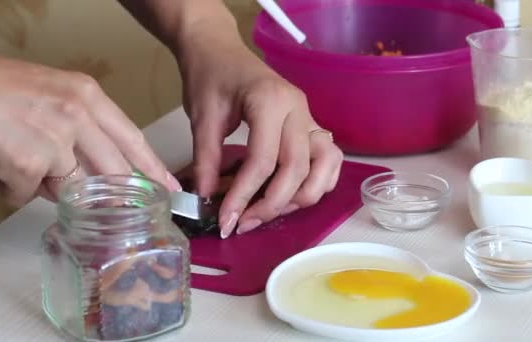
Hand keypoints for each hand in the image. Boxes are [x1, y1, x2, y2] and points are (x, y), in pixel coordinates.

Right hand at [0, 52, 179, 205]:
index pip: (133, 139)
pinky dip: (13, 190)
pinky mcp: (28, 163)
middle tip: (119, 214)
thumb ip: (80, 126)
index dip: (153, 170)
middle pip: (113, 172)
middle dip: (114, 199)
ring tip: (21, 162)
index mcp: (87, 95)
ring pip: (72, 189)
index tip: (170, 190)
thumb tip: (93, 168)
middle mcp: (78, 115)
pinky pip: (28, 195)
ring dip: (49, 188)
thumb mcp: (52, 94)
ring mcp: (55, 140)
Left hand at [178, 27, 342, 237]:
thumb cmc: (210, 77)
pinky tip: (292, 194)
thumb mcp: (201, 117)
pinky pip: (330, 160)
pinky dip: (318, 182)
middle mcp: (298, 109)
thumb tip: (208, 202)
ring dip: (302, 196)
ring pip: (325, 167)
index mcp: (270, 101)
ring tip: (270, 210)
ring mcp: (309, 117)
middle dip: (272, 204)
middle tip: (244, 223)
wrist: (219, 50)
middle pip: (298, 169)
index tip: (227, 221)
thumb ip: (206, 161)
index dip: (244, 196)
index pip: (263, 161)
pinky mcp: (311, 125)